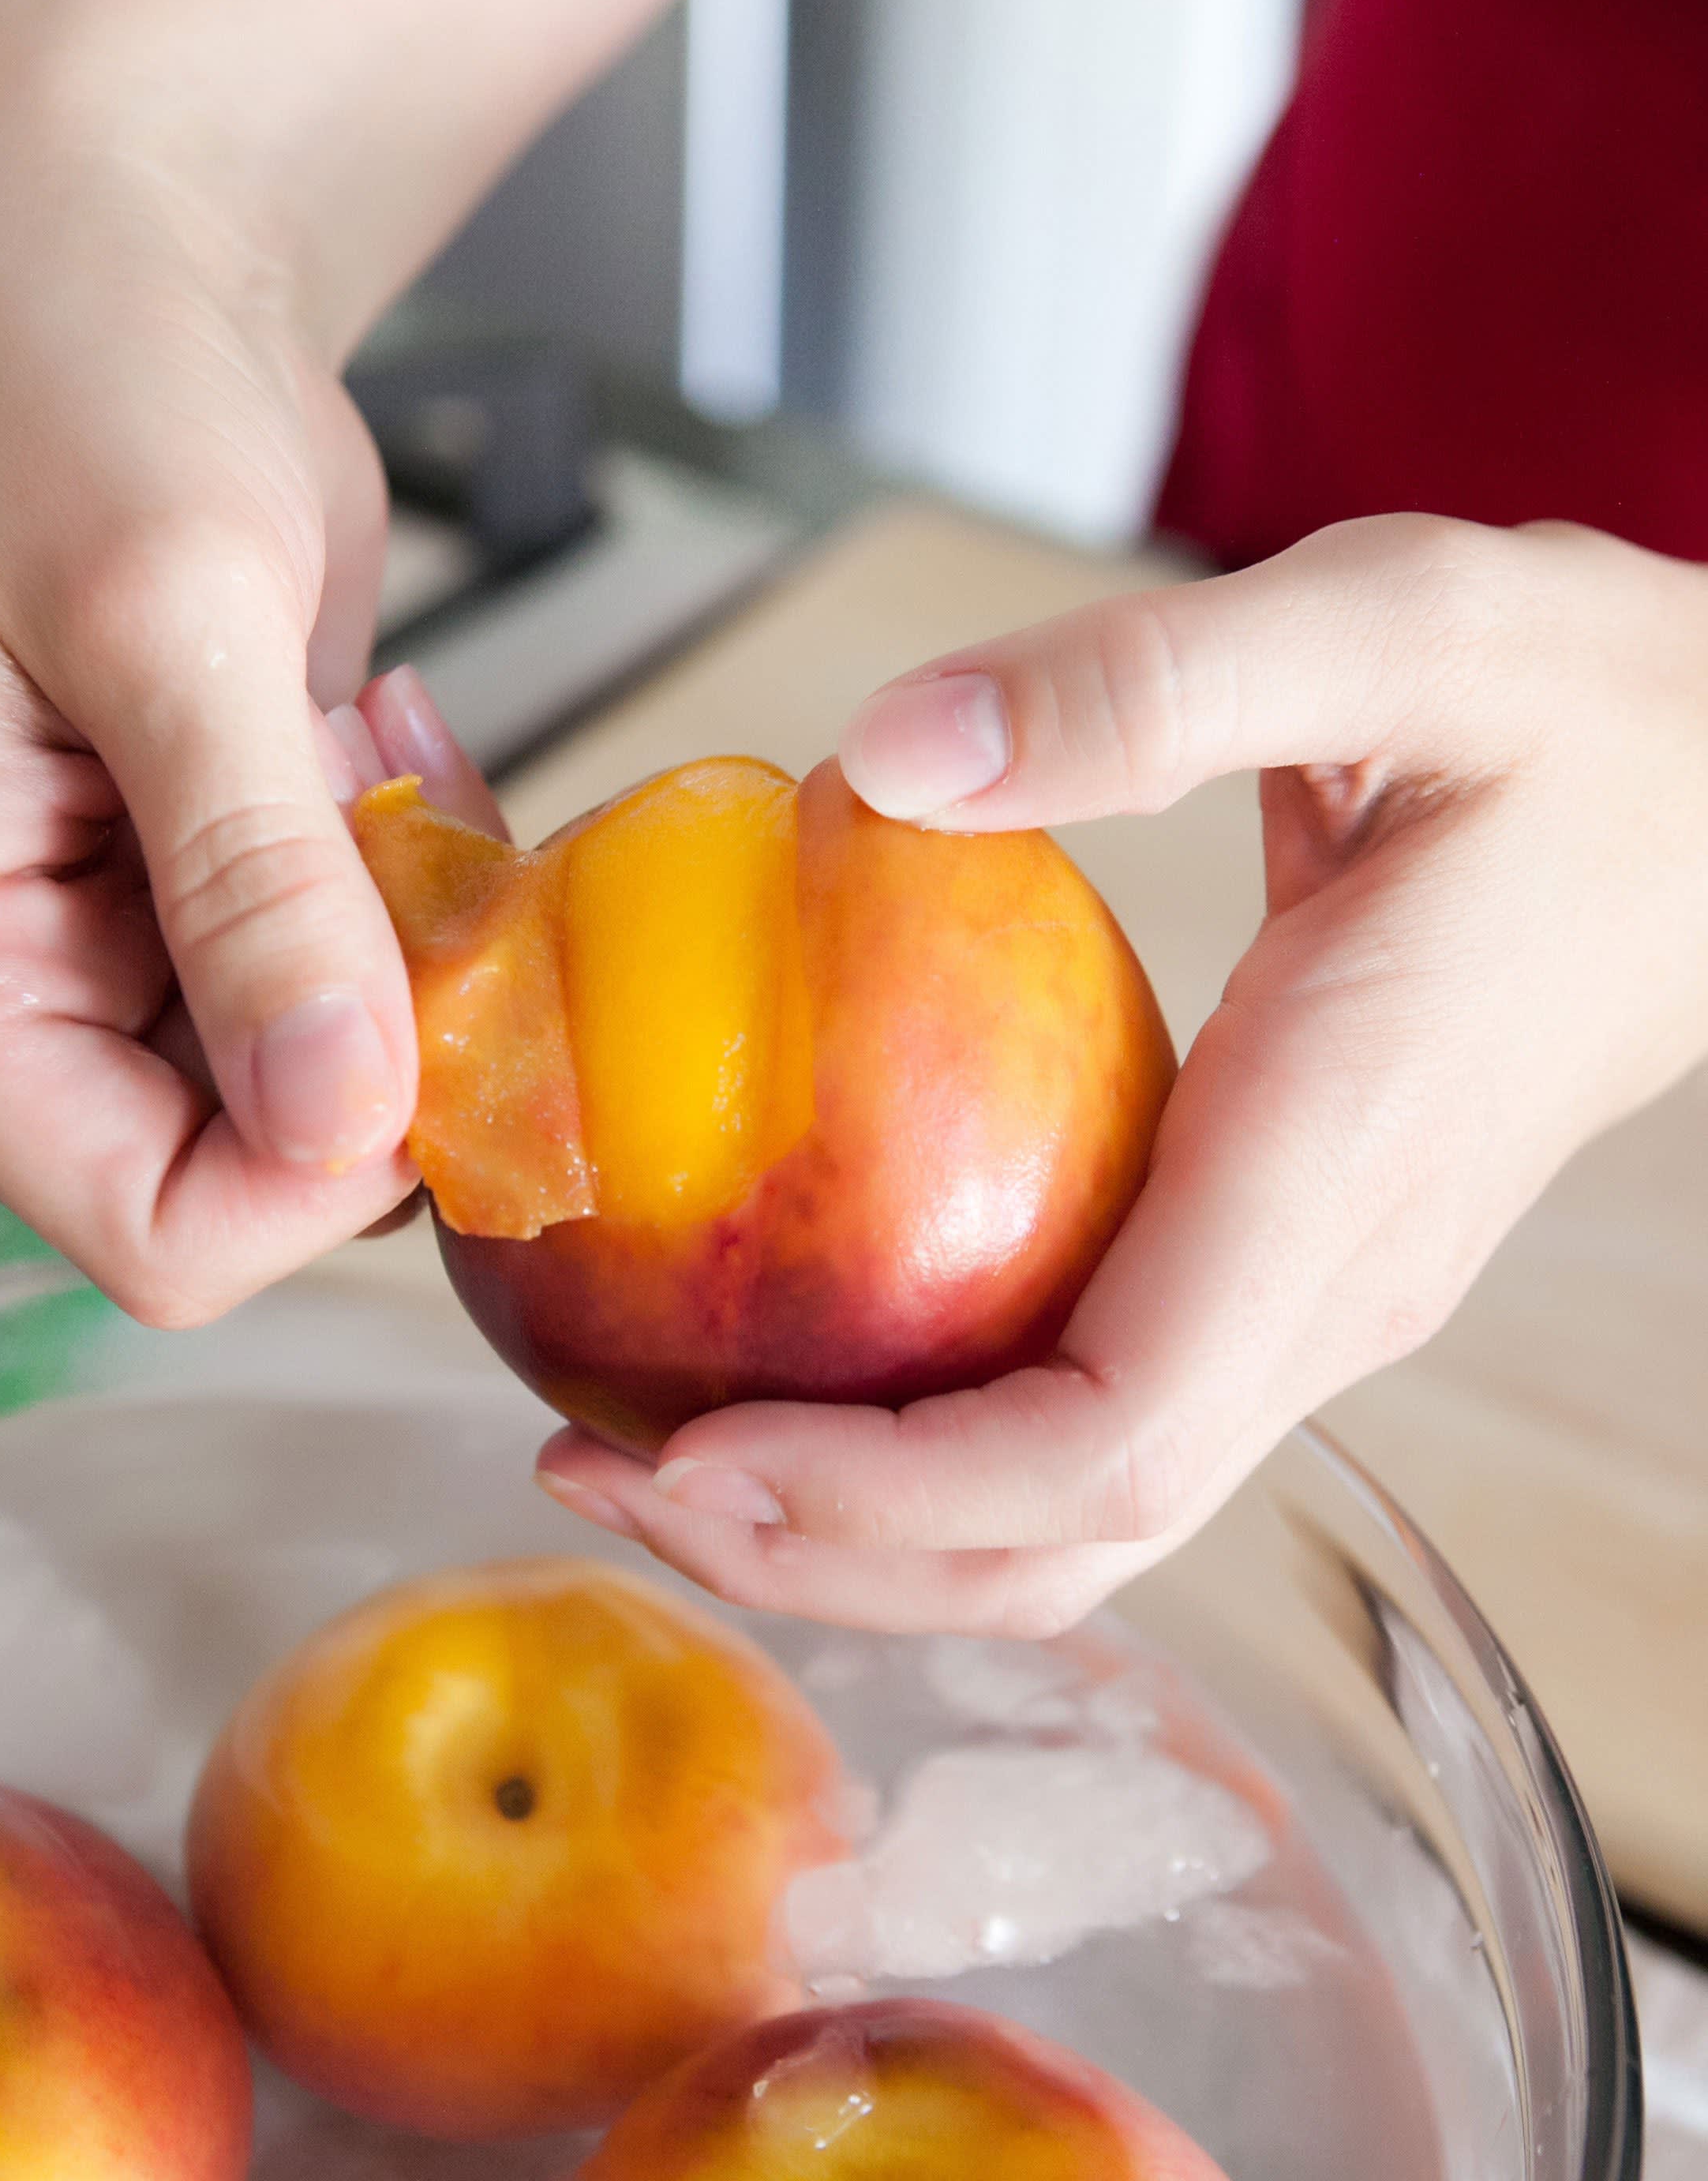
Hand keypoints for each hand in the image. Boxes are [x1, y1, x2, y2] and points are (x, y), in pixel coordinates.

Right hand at [0, 142, 498, 1323]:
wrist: (125, 266)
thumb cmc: (82, 380)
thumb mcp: (174, 613)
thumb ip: (250, 875)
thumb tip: (334, 1111)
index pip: (144, 1229)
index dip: (314, 1170)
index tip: (425, 1011)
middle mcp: (12, 991)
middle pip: (247, 1183)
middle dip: (383, 1048)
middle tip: (420, 852)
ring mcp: (117, 951)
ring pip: (330, 1090)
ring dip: (413, 957)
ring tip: (375, 761)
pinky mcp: (213, 898)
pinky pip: (365, 987)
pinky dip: (419, 892)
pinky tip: (379, 744)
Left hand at [538, 514, 1707, 1631]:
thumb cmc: (1584, 713)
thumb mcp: (1392, 626)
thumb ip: (1151, 683)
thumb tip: (887, 758)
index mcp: (1333, 1177)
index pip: (1106, 1444)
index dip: (886, 1490)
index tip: (693, 1451)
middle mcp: (1321, 1294)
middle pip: (1063, 1543)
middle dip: (826, 1554)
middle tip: (596, 1470)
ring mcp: (1304, 1304)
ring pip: (1074, 1519)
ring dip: (860, 1528)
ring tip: (654, 1453)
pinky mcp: (1275, 1274)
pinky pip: (1084, 1423)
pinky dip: (924, 1443)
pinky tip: (794, 1365)